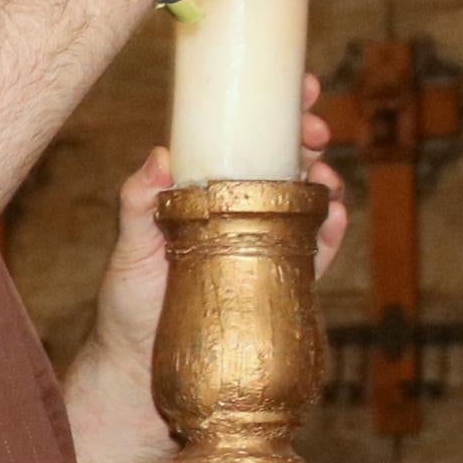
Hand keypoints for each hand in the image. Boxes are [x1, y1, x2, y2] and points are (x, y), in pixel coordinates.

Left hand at [65, 114, 352, 458]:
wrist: (143, 373)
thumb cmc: (127, 307)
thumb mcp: (128, 251)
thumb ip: (138, 205)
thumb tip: (159, 154)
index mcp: (204, 192)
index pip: (242, 138)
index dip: (273, 108)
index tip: (297, 89)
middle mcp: (237, 211)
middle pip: (284, 160)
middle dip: (308, 135)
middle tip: (316, 129)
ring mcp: (263, 244)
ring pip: (306, 199)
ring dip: (324, 178)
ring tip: (324, 175)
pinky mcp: (281, 280)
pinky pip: (316, 249)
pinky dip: (330, 229)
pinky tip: (334, 216)